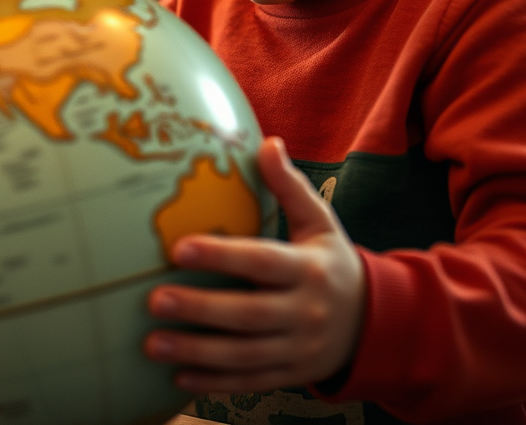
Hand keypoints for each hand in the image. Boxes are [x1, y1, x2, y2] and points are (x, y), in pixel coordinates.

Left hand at [145, 136, 365, 392]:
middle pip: (247, 315)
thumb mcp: (320, 221)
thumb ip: (290, 186)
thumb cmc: (331, 261)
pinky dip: (214, 383)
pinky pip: (248, 382)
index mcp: (308, 269)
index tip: (179, 248)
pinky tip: (178, 378)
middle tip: (154, 300)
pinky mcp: (289, 374)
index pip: (261, 261)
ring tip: (152, 342)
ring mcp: (297, 349)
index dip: (221, 255)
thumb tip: (268, 142)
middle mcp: (304, 312)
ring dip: (196, 351)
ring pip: (243, 355)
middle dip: (200, 309)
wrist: (373, 322)